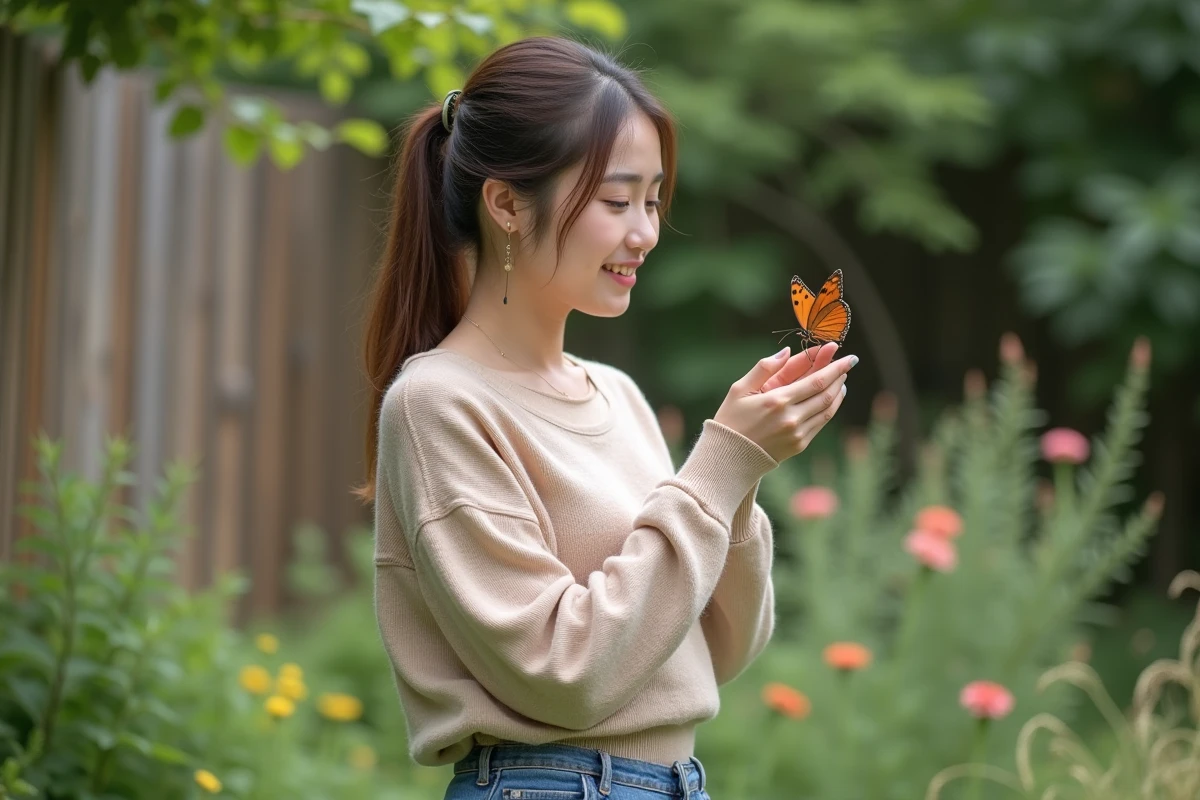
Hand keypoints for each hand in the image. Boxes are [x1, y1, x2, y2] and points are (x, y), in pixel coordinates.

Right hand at [713, 344, 857, 462]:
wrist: (730, 457)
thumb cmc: (731, 419)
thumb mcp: (740, 389)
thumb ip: (764, 368)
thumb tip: (787, 351)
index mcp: (777, 401)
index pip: (816, 381)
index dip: (836, 368)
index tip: (849, 357)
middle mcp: (791, 418)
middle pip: (827, 394)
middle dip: (840, 376)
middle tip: (848, 363)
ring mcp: (797, 433)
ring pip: (828, 409)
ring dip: (838, 392)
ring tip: (841, 379)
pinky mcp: (800, 444)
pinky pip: (821, 422)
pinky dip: (831, 408)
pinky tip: (831, 398)